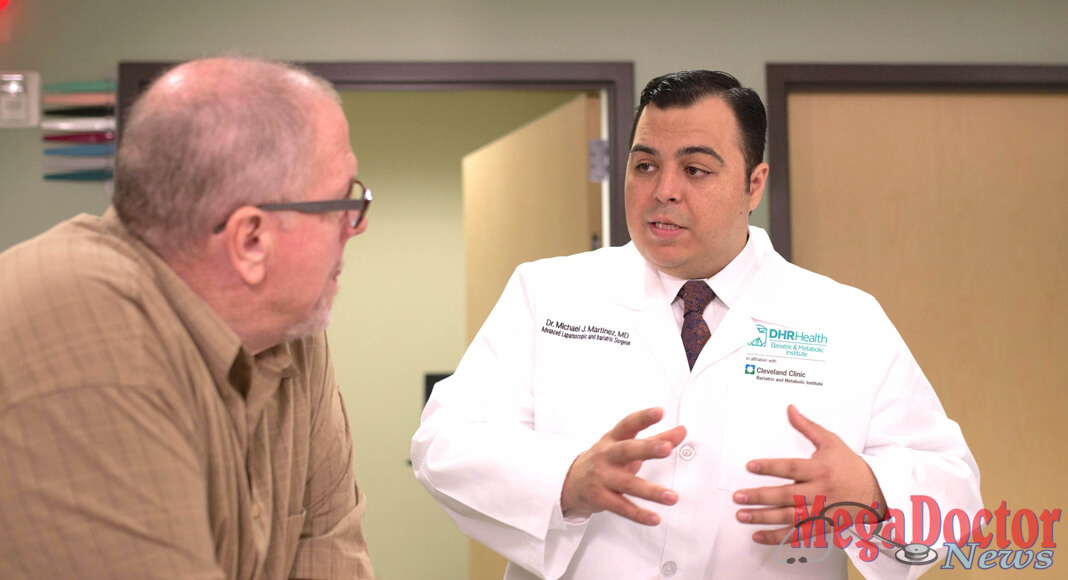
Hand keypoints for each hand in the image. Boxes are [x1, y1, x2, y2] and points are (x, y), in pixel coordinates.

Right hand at [560, 407, 686, 525]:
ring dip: (651, 491)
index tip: (659, 412)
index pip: (628, 425)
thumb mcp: (625, 446)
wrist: (569, 481)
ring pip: (628, 484)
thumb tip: (681, 432)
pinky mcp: (600, 498)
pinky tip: (654, 518)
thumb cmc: (604, 460)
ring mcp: (602, 478)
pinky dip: (638, 514)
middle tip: (667, 448)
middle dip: (647, 448)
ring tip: (672, 497)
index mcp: (612, 440)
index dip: (643, 418)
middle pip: (626, 450)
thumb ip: (656, 439)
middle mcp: (606, 456)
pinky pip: (621, 507)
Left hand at [733, 405, 886, 544]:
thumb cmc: (850, 466)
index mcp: (819, 470)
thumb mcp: (831, 442)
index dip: (770, 467)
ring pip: (788, 517)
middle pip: (786, 495)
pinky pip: (797, 534)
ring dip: (763, 517)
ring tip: (743, 515)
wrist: (875, 493)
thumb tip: (790, 410)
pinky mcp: (821, 525)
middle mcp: (819, 492)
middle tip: (738, 497)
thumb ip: (808, 427)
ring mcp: (820, 511)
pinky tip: (759, 535)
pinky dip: (778, 537)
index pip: (790, 468)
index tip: (751, 466)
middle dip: (760, 496)